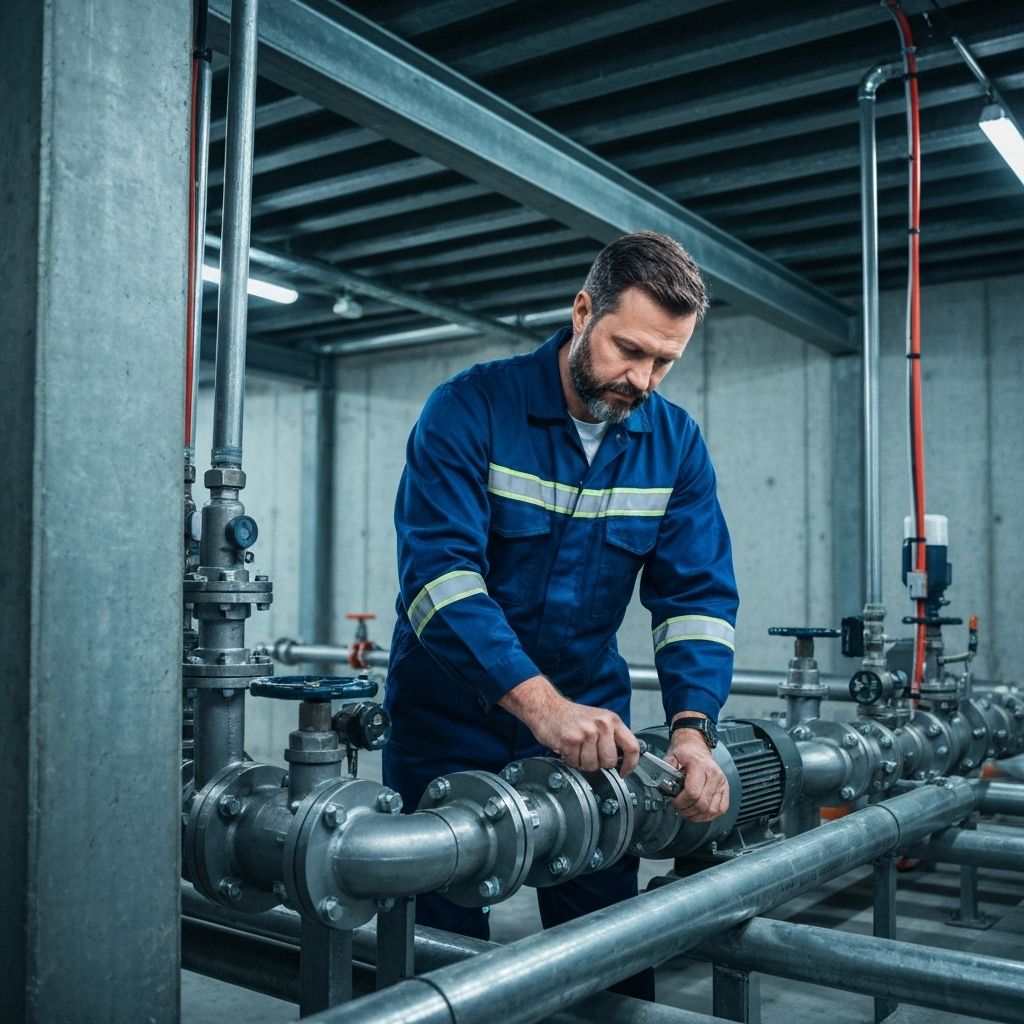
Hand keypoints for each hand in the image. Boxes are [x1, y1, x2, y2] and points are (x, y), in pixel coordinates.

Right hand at [498, 675, 639, 775]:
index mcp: (612, 720)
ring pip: (592, 765)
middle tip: (588, 754)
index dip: (630, 765)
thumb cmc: (572, 716)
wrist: (547, 707)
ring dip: (582, 762)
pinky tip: (567, 748)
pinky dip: (570, 760)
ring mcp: (587, 732)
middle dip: (598, 763)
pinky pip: (575, 763)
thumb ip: (612, 736)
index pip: (632, 747)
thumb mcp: (599, 720)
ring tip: (576, 749)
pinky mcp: (571, 740)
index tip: (623, 772)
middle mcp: (602, 725)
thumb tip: (623, 759)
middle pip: (609, 761)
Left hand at [666, 728, 728, 821]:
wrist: (696, 745)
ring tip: (688, 813)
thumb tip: (664, 785)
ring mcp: (721, 782)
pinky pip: (722, 808)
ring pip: (712, 809)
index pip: (692, 793)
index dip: (681, 802)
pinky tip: (700, 814)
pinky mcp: (725, 788)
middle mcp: (714, 774)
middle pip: (702, 804)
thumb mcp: (672, 756)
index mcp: (700, 766)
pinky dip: (710, 815)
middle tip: (679, 809)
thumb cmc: (685, 752)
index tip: (674, 802)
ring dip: (698, 816)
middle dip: (687, 810)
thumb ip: (667, 771)